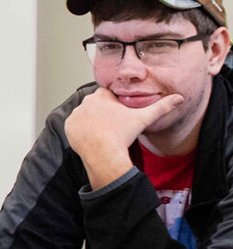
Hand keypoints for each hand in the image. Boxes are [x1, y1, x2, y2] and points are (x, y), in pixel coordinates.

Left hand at [64, 88, 183, 188]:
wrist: (104, 153)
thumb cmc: (123, 134)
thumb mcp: (143, 118)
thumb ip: (161, 107)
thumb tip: (179, 98)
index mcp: (101, 96)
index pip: (108, 95)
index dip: (114, 105)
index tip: (118, 116)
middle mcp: (85, 102)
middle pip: (96, 105)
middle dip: (102, 113)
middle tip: (111, 126)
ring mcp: (75, 114)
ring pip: (85, 115)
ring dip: (91, 121)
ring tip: (102, 132)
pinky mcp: (68, 126)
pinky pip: (75, 125)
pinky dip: (81, 129)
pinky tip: (91, 136)